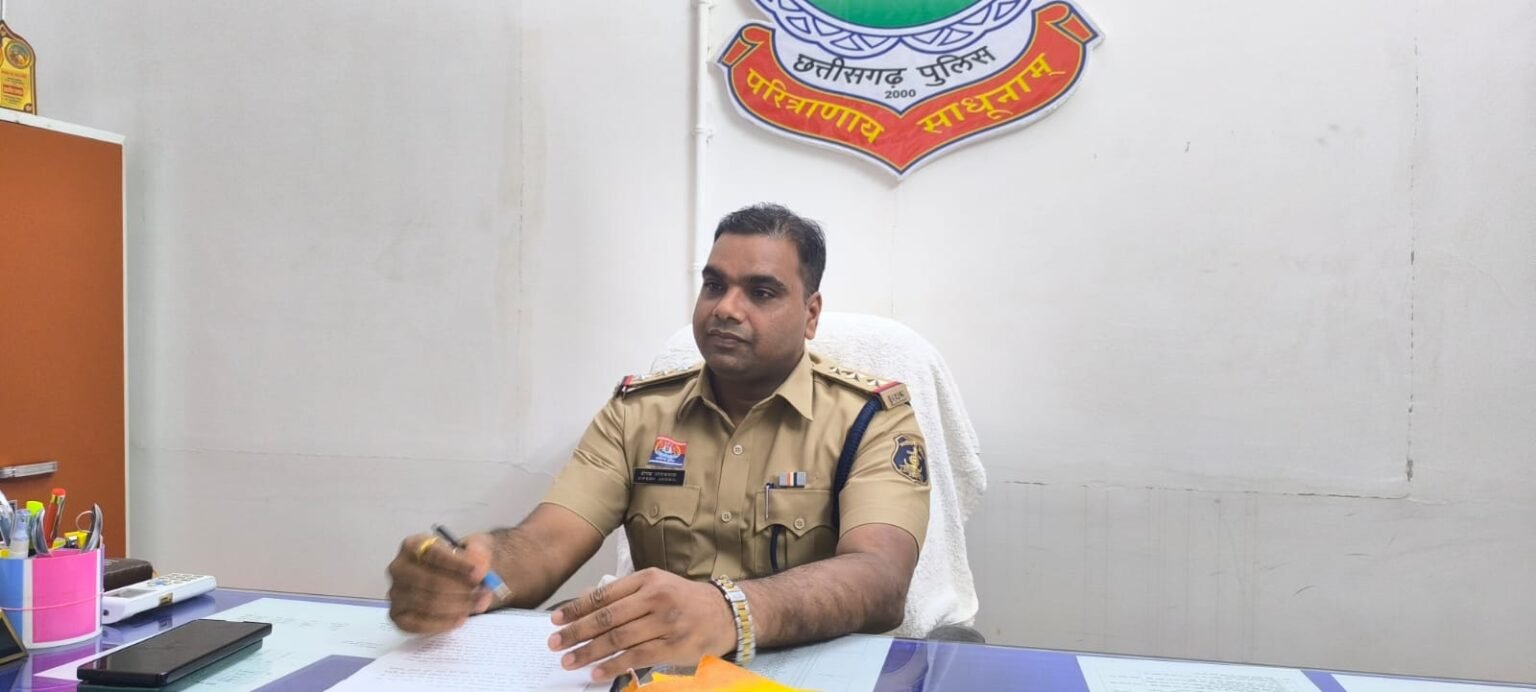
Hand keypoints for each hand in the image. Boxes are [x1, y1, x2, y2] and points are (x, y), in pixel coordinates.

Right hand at [386, 532, 498, 633]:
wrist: (456, 576)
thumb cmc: (460, 562)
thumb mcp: (472, 549)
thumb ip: (478, 554)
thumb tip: (479, 567)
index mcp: (413, 545)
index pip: (433, 554)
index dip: (458, 564)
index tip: (480, 573)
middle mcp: (399, 568)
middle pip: (430, 581)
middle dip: (461, 589)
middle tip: (483, 593)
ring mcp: (396, 593)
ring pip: (427, 604)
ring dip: (458, 606)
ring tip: (477, 604)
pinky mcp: (398, 615)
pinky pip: (418, 624)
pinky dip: (443, 623)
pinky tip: (460, 618)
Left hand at [548, 568, 736, 680]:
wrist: (724, 613)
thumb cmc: (684, 600)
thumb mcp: (657, 585)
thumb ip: (625, 594)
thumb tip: (585, 607)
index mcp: (647, 579)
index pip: (603, 595)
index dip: (576, 609)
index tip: (556, 620)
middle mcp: (655, 598)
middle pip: (607, 618)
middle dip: (576, 632)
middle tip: (555, 643)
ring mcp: (665, 622)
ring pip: (618, 639)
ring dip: (590, 652)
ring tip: (569, 661)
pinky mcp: (673, 645)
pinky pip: (636, 657)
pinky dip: (613, 666)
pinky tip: (596, 672)